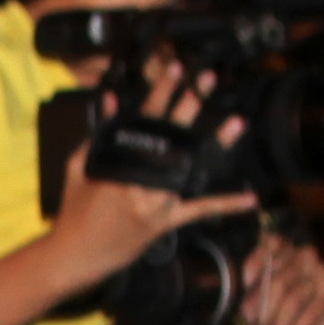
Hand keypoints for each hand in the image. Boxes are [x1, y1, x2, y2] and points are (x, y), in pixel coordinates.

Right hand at [46, 52, 262, 286]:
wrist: (73, 255)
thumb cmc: (74, 211)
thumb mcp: (78, 167)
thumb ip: (100, 134)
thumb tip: (114, 99)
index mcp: (119, 162)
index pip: (145, 119)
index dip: (161, 91)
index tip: (176, 69)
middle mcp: (139, 179)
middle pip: (171, 136)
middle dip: (191, 104)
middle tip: (208, 81)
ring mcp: (154, 202)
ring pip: (190, 169)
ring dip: (217, 145)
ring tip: (236, 122)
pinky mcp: (164, 223)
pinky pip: (199, 210)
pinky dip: (226, 204)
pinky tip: (250, 199)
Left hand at [240, 235, 323, 324]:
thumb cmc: (273, 321)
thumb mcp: (254, 308)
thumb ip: (253, 294)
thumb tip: (253, 288)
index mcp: (282, 254)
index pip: (271, 244)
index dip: (257, 262)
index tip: (247, 284)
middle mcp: (304, 257)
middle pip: (279, 279)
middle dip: (267, 310)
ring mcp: (321, 272)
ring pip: (294, 297)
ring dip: (281, 324)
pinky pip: (311, 310)